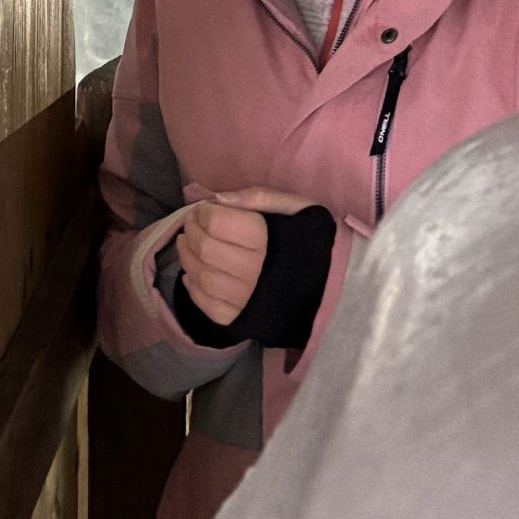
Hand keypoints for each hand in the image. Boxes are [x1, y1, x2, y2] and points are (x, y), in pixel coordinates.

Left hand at [180, 187, 311, 327]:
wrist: (332, 288)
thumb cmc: (310, 241)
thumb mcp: (296, 207)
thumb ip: (259, 197)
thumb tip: (219, 198)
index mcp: (267, 240)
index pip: (218, 222)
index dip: (203, 212)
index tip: (204, 207)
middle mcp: (255, 272)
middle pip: (206, 248)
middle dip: (192, 230)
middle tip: (192, 223)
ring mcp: (246, 299)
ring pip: (202, 276)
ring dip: (187, 257)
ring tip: (187, 243)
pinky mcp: (240, 320)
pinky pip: (207, 305)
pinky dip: (193, 288)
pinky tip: (193, 274)